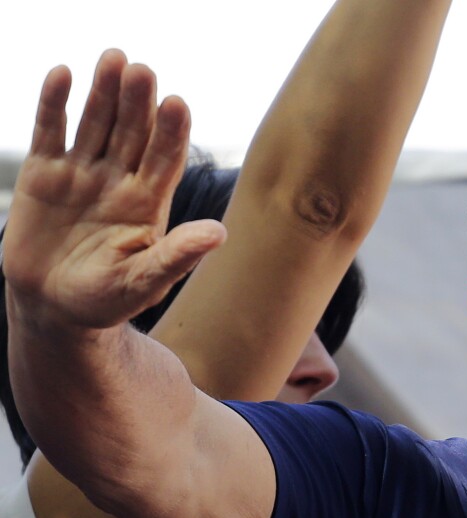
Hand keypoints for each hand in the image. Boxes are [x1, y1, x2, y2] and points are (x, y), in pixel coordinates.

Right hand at [4, 49, 225, 330]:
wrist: (54, 308)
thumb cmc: (107, 300)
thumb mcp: (143, 283)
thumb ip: (176, 256)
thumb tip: (220, 233)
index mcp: (149, 203)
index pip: (165, 159)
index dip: (172, 132)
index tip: (177, 103)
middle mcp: (120, 180)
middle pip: (133, 132)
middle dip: (138, 102)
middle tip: (142, 70)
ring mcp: (83, 173)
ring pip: (96, 123)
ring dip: (104, 91)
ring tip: (113, 58)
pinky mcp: (44, 174)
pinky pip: (50, 132)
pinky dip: (54, 105)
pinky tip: (62, 75)